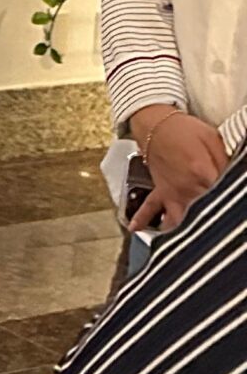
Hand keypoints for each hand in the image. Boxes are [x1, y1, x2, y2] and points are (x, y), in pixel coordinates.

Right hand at [129, 107, 227, 230]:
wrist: (156, 123)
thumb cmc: (186, 130)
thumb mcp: (213, 139)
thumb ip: (226, 161)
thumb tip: (235, 179)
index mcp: (202, 173)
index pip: (222, 194)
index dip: (230, 202)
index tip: (233, 209)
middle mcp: (186, 188)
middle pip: (204, 212)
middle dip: (214, 224)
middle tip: (222, 235)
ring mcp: (171, 192)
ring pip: (180, 219)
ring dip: (185, 234)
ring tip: (193, 250)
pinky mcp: (161, 192)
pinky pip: (150, 208)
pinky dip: (143, 220)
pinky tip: (138, 231)